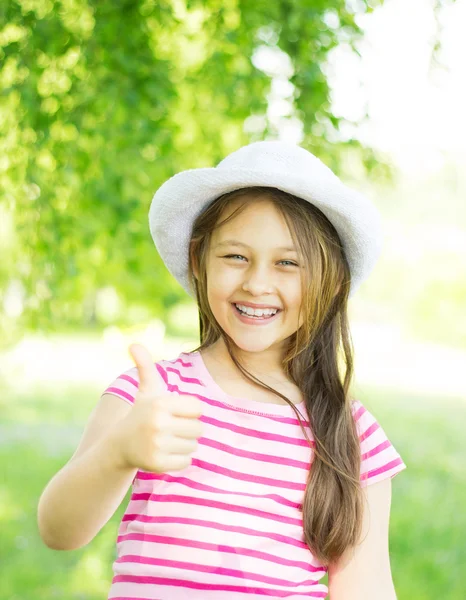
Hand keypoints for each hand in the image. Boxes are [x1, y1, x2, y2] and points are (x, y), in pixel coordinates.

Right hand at [114, 343, 203, 472]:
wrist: (120, 445)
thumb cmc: (142, 413)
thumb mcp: (146, 390)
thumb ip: (145, 366)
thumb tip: (133, 344)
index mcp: (160, 403)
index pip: (198, 409)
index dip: (190, 412)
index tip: (175, 413)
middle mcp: (157, 423)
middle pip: (198, 429)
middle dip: (188, 429)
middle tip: (171, 429)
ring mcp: (156, 445)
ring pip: (193, 446)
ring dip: (184, 445)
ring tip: (166, 440)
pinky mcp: (157, 464)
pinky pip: (186, 462)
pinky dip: (179, 460)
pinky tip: (164, 453)